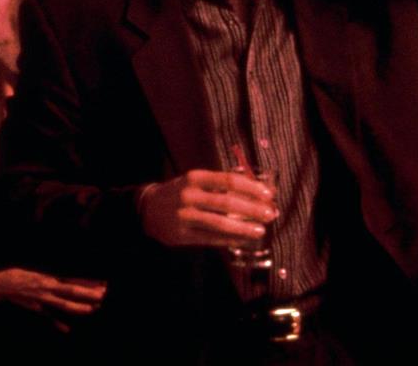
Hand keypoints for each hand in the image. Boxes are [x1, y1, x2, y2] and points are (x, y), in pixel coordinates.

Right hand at [0, 268, 106, 316]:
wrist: (0, 284)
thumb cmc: (19, 277)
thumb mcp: (38, 276)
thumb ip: (53, 281)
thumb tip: (64, 282)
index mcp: (50, 278)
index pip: (74, 281)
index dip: (89, 283)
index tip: (103, 284)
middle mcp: (48, 288)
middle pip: (72, 291)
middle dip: (88, 293)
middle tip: (103, 295)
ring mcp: (42, 299)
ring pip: (63, 304)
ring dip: (78, 307)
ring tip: (92, 309)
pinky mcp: (35, 308)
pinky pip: (48, 317)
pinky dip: (57, 323)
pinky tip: (66, 329)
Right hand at [140, 169, 278, 247]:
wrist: (147, 208)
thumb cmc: (180, 192)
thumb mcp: (195, 181)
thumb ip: (219, 185)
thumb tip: (255, 191)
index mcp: (196, 178)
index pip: (229, 180)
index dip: (252, 188)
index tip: (269, 194)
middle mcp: (189, 195)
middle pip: (227, 202)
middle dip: (253, 209)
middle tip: (270, 214)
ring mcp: (185, 216)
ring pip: (220, 223)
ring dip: (244, 228)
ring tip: (261, 231)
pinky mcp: (182, 235)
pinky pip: (211, 238)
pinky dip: (229, 240)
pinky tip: (243, 240)